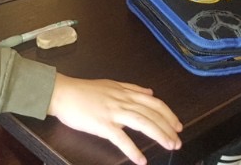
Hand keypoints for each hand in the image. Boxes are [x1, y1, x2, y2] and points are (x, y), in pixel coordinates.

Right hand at [47, 74, 181, 164]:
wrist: (63, 93)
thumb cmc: (83, 90)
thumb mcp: (111, 84)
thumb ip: (131, 88)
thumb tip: (149, 92)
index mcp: (125, 93)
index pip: (154, 103)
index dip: (169, 114)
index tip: (177, 125)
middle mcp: (122, 101)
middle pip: (152, 114)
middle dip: (168, 128)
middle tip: (178, 141)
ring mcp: (113, 112)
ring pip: (142, 123)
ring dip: (159, 135)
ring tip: (169, 146)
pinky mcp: (102, 124)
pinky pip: (121, 138)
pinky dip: (133, 150)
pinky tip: (141, 159)